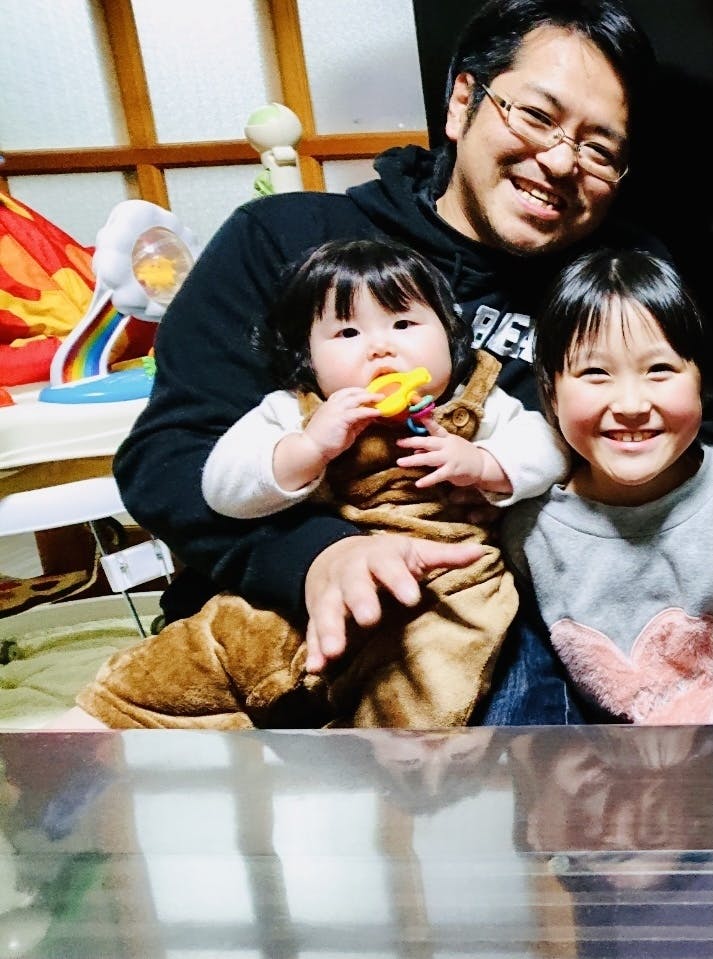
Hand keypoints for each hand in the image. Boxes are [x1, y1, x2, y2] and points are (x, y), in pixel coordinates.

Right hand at [303, 534, 485, 672]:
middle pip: (354, 585)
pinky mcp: (317, 613)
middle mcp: (351, 573)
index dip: (399, 580)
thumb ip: (444, 555)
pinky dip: (313, 649)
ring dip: (330, 630)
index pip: (388, 566)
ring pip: (328, 610)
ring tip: (336, 651)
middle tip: (369, 619)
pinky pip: (312, 630)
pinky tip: (316, 667)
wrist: (332, 554)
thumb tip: (482, 552)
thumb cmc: (383, 558)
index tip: (411, 597)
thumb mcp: (412, 551)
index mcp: (378, 556)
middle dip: (360, 601)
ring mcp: (331, 594)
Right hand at [304, 387, 381, 461]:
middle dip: (367, 392)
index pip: (346, 393)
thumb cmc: (325, 441)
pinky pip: (358, 412)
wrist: (311, 449)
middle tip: (379, 394)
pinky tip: (378, 412)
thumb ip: (356, 422)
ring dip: (370, 397)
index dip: (359, 392)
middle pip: (352, 392)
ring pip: (356, 398)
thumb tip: (370, 417)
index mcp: (330, 404)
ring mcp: (335, 410)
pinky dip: (369, 411)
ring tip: (381, 399)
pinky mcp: (340, 418)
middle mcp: (332, 404)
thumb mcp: (344, 429)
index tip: (370, 394)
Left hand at [395, 415, 487, 487]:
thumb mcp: (448, 448)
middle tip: (399, 442)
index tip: (416, 414)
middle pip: (428, 442)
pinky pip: (438, 475)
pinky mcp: (453, 471)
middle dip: (412, 441)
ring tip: (400, 462)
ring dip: (414, 460)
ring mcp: (449, 458)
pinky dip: (428, 480)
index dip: (426, 421)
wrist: (482, 464)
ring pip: (429, 458)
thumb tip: (415, 451)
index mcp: (446, 438)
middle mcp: (447, 446)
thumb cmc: (462, 455)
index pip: (435, 428)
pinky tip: (418, 484)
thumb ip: (432, 450)